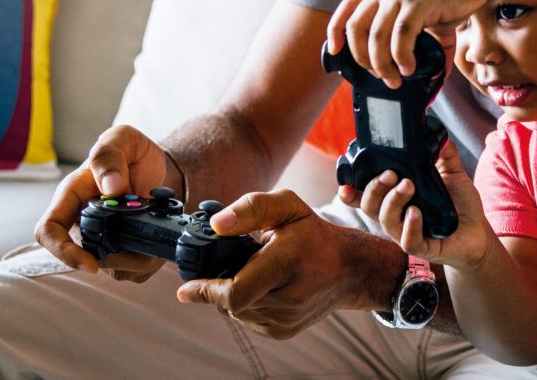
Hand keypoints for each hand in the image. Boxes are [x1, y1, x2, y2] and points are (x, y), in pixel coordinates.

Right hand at [34, 124, 169, 280]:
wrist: (158, 167)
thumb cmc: (132, 152)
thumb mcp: (122, 139)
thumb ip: (110, 156)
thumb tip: (111, 188)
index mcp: (72, 196)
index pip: (49, 231)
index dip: (63, 251)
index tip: (90, 263)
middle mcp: (82, 221)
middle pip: (84, 256)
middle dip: (117, 258)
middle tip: (145, 244)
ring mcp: (101, 238)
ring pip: (113, 268)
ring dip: (138, 261)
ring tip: (157, 238)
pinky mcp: (123, 250)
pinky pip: (134, 271)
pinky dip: (150, 262)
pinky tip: (160, 243)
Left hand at [176, 189, 388, 338]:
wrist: (350, 269)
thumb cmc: (314, 235)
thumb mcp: (287, 206)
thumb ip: (250, 208)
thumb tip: (216, 225)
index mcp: (286, 263)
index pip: (235, 292)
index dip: (205, 291)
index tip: (185, 289)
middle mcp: (287, 298)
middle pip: (231, 301)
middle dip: (221, 283)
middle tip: (236, 262)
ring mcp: (286, 320)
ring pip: (237, 312)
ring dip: (235, 293)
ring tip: (256, 272)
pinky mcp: (283, 331)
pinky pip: (248, 319)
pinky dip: (247, 303)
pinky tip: (264, 286)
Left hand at [326, 0, 487, 87]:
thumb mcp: (431, 14)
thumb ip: (428, 43)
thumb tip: (436, 76)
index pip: (347, 8)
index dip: (335, 30)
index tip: (334, 51)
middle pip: (356, 28)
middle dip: (362, 58)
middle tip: (380, 76)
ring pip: (376, 35)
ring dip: (382, 63)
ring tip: (396, 78)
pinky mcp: (420, 1)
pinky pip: (402, 33)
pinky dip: (402, 55)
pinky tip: (410, 67)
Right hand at [355, 142, 492, 269]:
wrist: (478, 232)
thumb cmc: (460, 205)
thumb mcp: (453, 174)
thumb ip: (444, 154)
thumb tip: (438, 133)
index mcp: (396, 199)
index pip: (365, 197)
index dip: (351, 192)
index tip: (345, 183)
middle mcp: (396, 216)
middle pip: (369, 205)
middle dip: (375, 187)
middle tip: (391, 173)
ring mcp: (406, 233)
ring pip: (385, 220)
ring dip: (393, 201)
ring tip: (408, 185)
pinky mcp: (422, 248)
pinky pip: (407, 241)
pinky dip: (409, 226)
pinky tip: (416, 212)